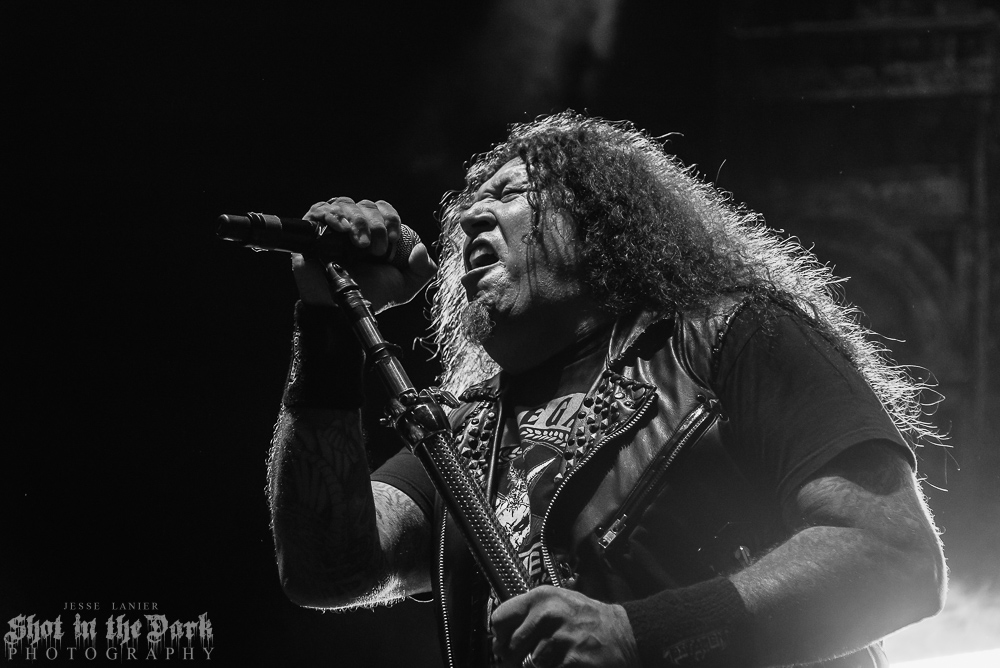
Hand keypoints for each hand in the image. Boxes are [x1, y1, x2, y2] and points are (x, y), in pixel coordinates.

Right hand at [292, 197, 436, 312]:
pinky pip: (320, 209)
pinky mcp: (312, 230)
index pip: (384, 209)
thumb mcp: (404, 286)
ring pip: (346, 204)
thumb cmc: (369, 294)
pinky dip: (333, 215)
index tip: (393, 239)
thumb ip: (423, 270)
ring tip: (358, 245)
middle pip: (367, 205)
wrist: (340, 308)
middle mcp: (355, 225)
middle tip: (375, 250)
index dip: (391, 219)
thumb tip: (421, 249)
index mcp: (375, 232)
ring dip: (357, 221)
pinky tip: (341, 229)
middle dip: (376, 225)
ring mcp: (333, 225)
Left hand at [491, 586, 639, 667]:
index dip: (500, 636)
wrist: (624, 633)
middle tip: (533, 657)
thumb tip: (499, 639)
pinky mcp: (572, 660)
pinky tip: (568, 661)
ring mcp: (560, 638)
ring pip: (530, 663)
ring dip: (541, 665)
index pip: (500, 619)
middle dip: (517, 658)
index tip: (504, 644)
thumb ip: (528, 614)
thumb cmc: (586, 619)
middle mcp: (549, 614)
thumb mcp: (556, 603)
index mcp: (541, 597)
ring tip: (559, 655)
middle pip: (511, 647)